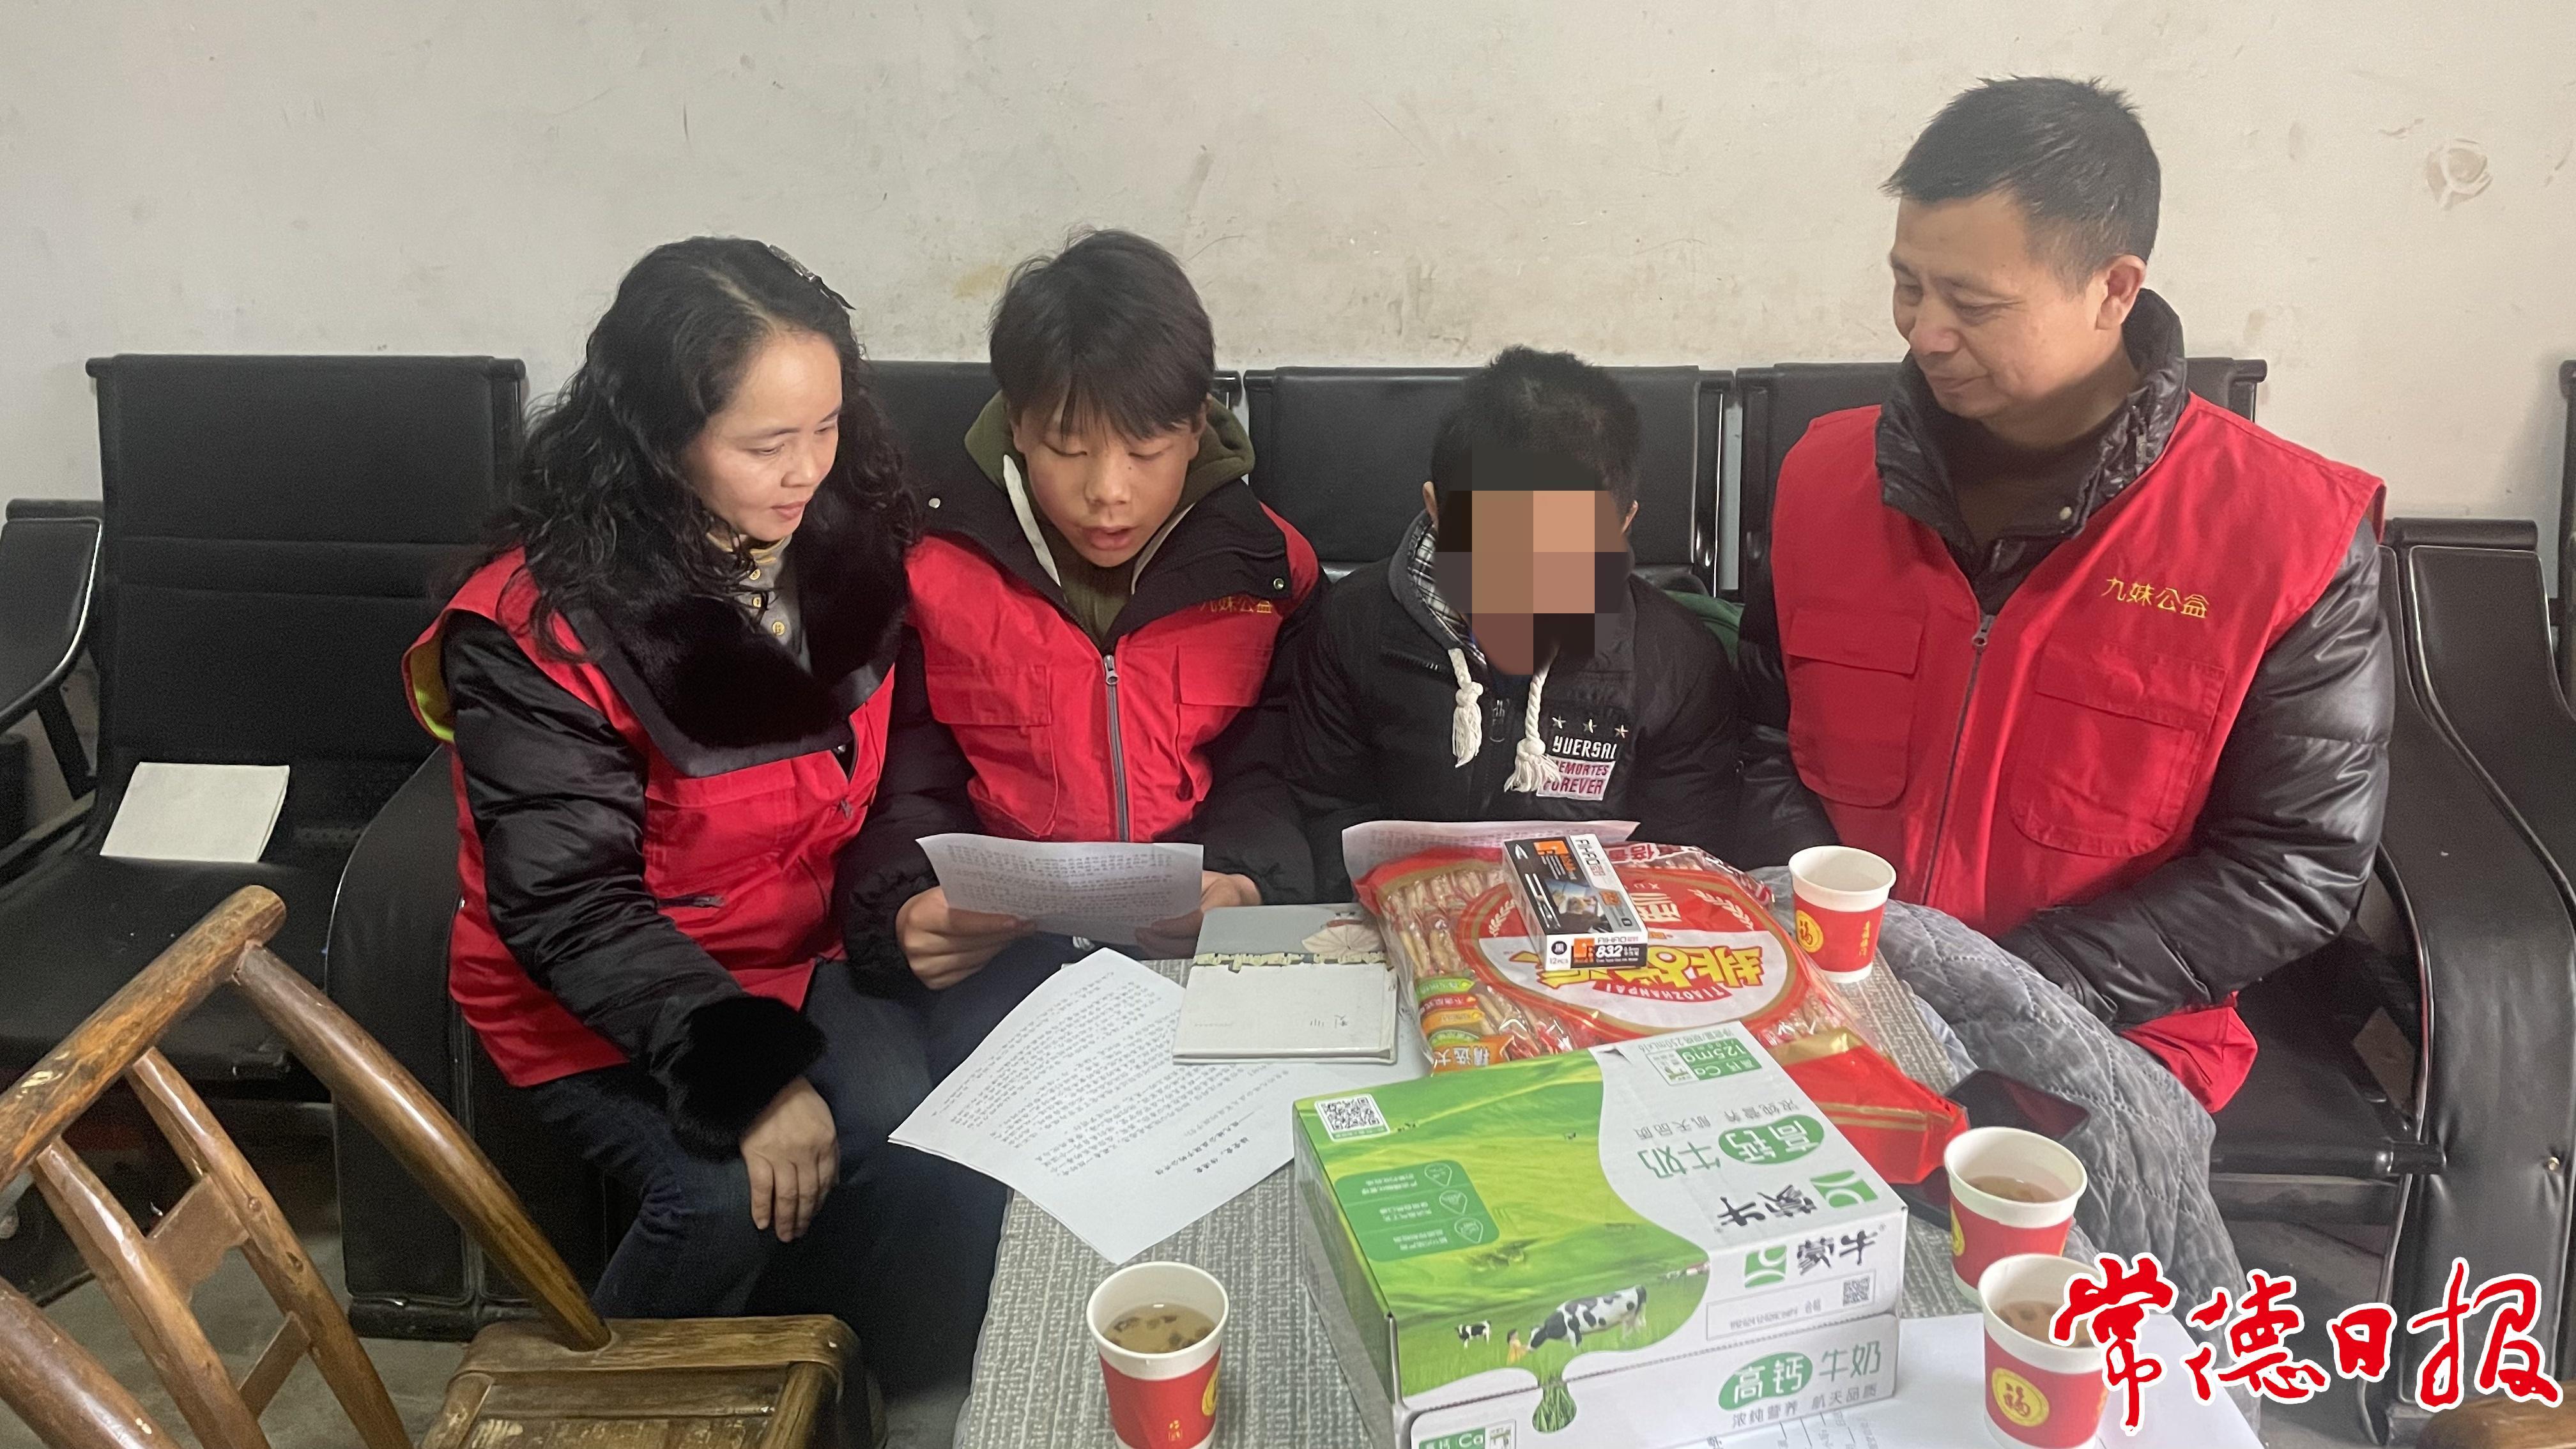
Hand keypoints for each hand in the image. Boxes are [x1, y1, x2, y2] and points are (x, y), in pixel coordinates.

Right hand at [739, 1078, 835, 1242]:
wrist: (767, 1080)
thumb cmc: (797, 1098)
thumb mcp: (824, 1120)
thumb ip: (830, 1150)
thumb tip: (833, 1182)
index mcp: (825, 1143)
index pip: (826, 1181)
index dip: (820, 1203)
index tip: (815, 1215)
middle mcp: (806, 1153)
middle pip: (808, 1193)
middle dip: (804, 1217)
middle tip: (799, 1234)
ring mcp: (781, 1156)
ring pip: (787, 1196)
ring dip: (786, 1219)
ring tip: (784, 1235)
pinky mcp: (757, 1156)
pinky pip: (761, 1189)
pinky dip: (762, 1208)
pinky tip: (762, 1223)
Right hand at [897, 886, 1030, 988]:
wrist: (906, 926)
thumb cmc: (931, 906)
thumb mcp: (944, 893)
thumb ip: (970, 897)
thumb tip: (1009, 902)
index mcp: (920, 916)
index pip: (961, 922)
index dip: (990, 923)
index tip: (1016, 921)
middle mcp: (919, 944)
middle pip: (972, 942)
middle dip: (1002, 934)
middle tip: (1026, 925)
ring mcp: (924, 966)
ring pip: (975, 959)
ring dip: (998, 946)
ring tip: (1015, 934)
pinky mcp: (933, 981)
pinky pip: (970, 971)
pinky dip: (985, 958)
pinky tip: (995, 947)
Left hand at [1136, 872, 1262, 958]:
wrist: (1239, 899)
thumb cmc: (1219, 886)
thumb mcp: (1203, 876)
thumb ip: (1183, 881)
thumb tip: (1152, 885)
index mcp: (1225, 900)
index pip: (1198, 920)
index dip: (1175, 927)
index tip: (1155, 926)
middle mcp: (1224, 925)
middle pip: (1190, 943)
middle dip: (1162, 941)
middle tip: (1142, 933)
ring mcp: (1218, 941)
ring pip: (1186, 954)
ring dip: (1161, 949)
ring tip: (1143, 939)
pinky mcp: (1209, 950)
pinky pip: (1186, 956)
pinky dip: (1167, 954)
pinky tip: (1153, 947)